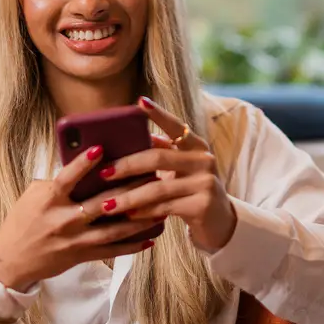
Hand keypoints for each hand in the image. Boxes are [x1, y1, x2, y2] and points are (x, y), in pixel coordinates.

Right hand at [0, 144, 162, 291]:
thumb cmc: (24, 221)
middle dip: (128, 189)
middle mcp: (63, 220)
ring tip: (161, 206)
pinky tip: (152, 237)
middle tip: (151, 175)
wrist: (11, 260)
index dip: (82, 164)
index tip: (100, 148)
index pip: (67, 178)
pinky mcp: (82, 256)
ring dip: (139, 218)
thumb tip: (86, 164)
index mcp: (49, 200)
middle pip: (100, 203)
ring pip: (113, 230)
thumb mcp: (34, 195)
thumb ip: (58, 181)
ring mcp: (75, 240)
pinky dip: (133, 245)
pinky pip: (112, 251)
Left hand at [98, 96, 237, 251]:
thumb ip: (163, 152)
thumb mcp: (182, 168)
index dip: (159, 114)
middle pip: (158, 158)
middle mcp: (204, 160)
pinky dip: (143, 212)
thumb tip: (133, 136)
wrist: (220, 222)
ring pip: (158, 188)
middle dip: (127, 165)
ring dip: (129, 197)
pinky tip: (127, 215)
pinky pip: (164, 207)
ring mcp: (205, 183)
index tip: (140, 102)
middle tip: (103, 173)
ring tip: (107, 204)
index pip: (176, 126)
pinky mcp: (202, 205)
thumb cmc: (192, 191)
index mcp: (197, 146)